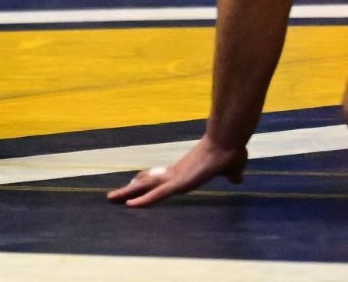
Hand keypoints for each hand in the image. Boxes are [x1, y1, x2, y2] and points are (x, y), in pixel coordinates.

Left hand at [107, 138, 246, 206]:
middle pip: (146, 182)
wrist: (229, 141)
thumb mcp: (232, 169)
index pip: (160, 178)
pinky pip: (157, 195)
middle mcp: (175, 173)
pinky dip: (143, 200)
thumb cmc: (230, 152)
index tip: (134, 185)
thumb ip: (231, 174)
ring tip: (110, 198)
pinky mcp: (179, 182)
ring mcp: (175, 178)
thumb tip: (237, 178)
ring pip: (145, 188)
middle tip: (112, 195)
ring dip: (127, 194)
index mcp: (184, 171)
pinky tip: (129, 205)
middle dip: (129, 189)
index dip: (146, 183)